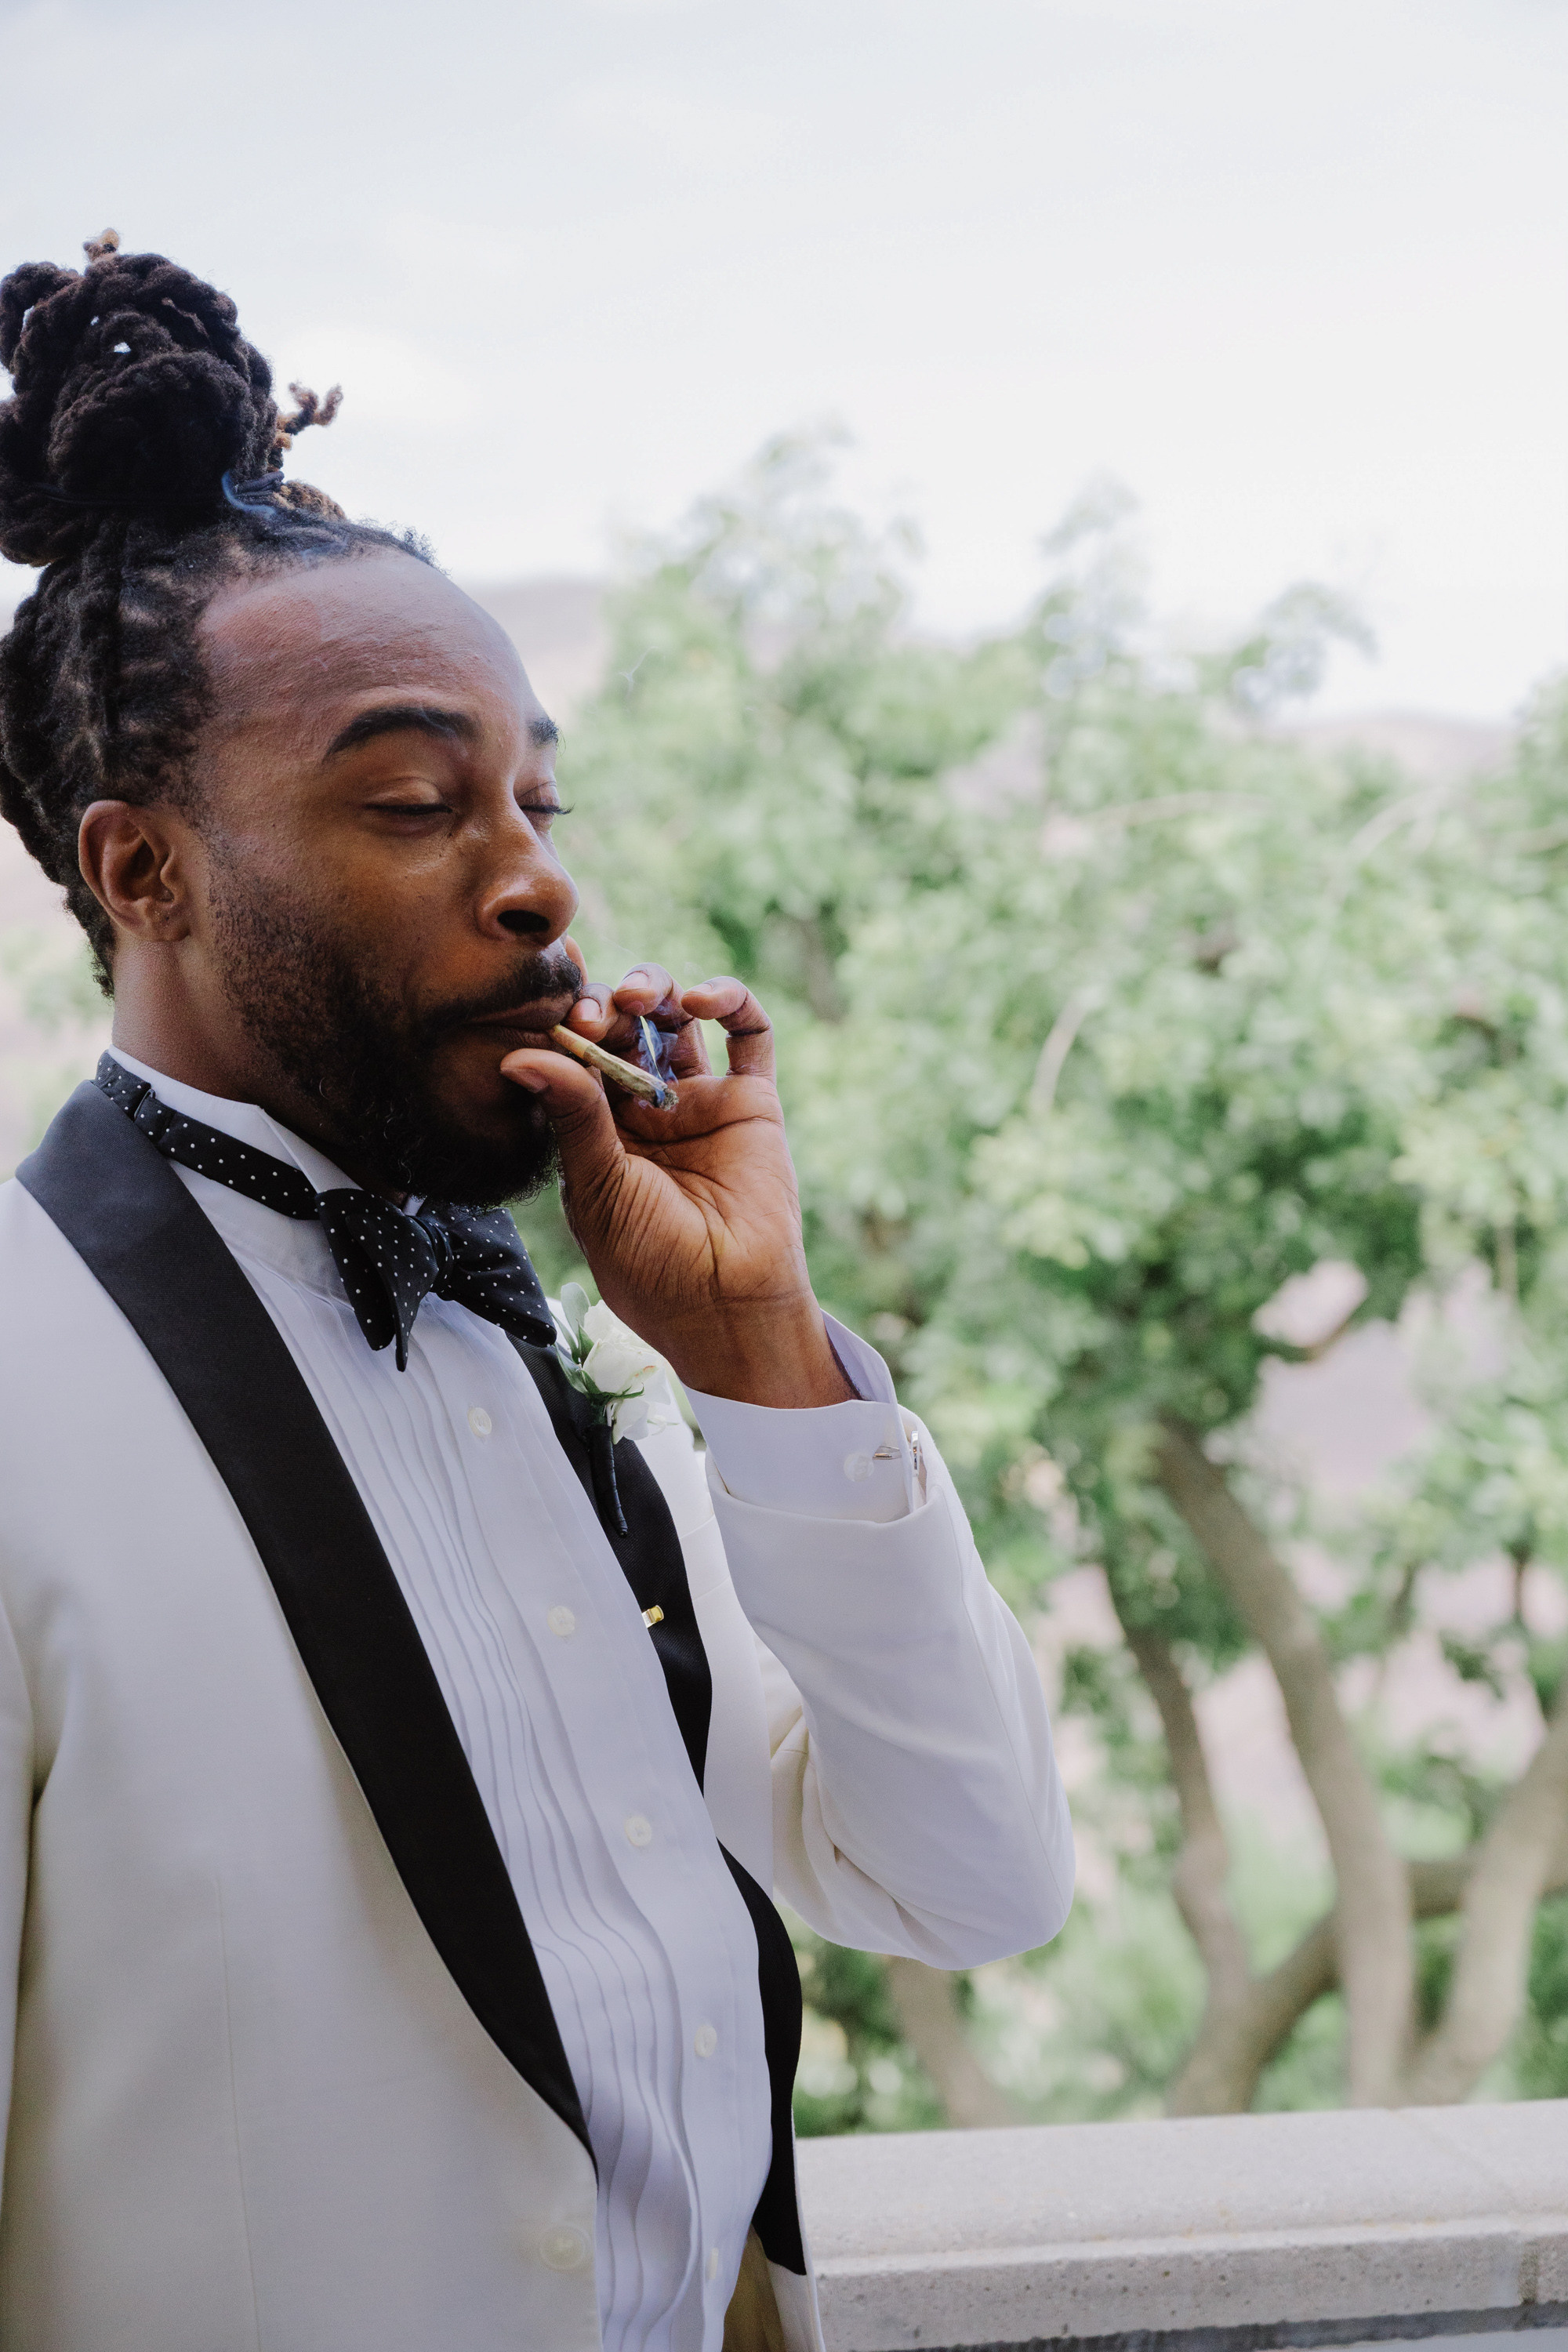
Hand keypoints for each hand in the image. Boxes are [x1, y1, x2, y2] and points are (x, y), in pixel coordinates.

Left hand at [499, 957, 853, 1407]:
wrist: (727, 1306)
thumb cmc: (651, 1264)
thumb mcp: (597, 1188)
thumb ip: (571, 1116)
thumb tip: (516, 1056)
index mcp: (597, 1133)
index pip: (575, 1058)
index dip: (565, 1024)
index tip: (552, 1004)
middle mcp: (645, 1111)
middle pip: (622, 1030)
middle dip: (605, 1006)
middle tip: (595, 1012)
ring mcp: (698, 1103)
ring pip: (675, 1020)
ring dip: (655, 991)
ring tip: (638, 999)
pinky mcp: (752, 1102)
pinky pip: (748, 1035)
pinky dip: (730, 1000)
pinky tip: (702, 1000)